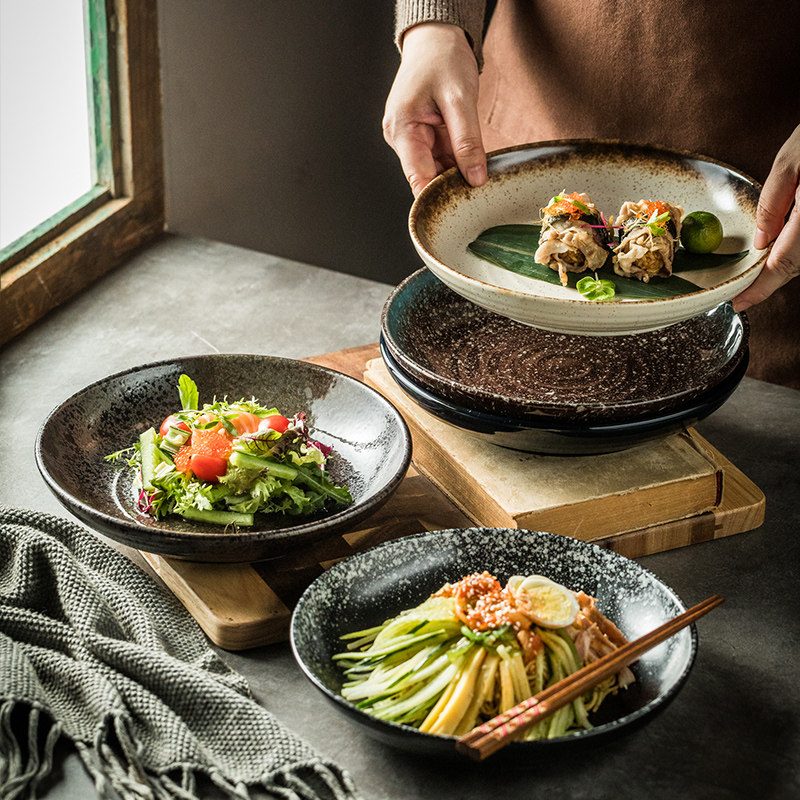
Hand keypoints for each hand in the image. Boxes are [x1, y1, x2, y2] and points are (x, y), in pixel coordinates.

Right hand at [382, 23, 486, 196]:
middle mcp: (401, 138)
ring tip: (479, 175)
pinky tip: (472, 164)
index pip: (417, 178)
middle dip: (451, 186)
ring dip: (456, 174)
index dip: (437, 198)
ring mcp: (411, 139)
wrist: (437, 38)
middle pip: (426, 177)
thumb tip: (475, 179)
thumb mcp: (460, 99)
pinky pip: (441, 159)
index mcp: (402, 129)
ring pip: (436, 170)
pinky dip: (457, 163)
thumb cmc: (442, 60)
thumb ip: (468, 142)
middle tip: (479, 192)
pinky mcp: (423, 137)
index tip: (460, 210)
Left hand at [733, 124, 799, 311]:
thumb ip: (774, 202)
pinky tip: (788, 234)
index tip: (740, 302)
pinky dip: (799, 245)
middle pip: (797, 263)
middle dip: (770, 275)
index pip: (784, 265)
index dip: (760, 288)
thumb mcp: (794, 158)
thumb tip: (763, 237)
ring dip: (788, 259)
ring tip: (762, 261)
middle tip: (746, 285)